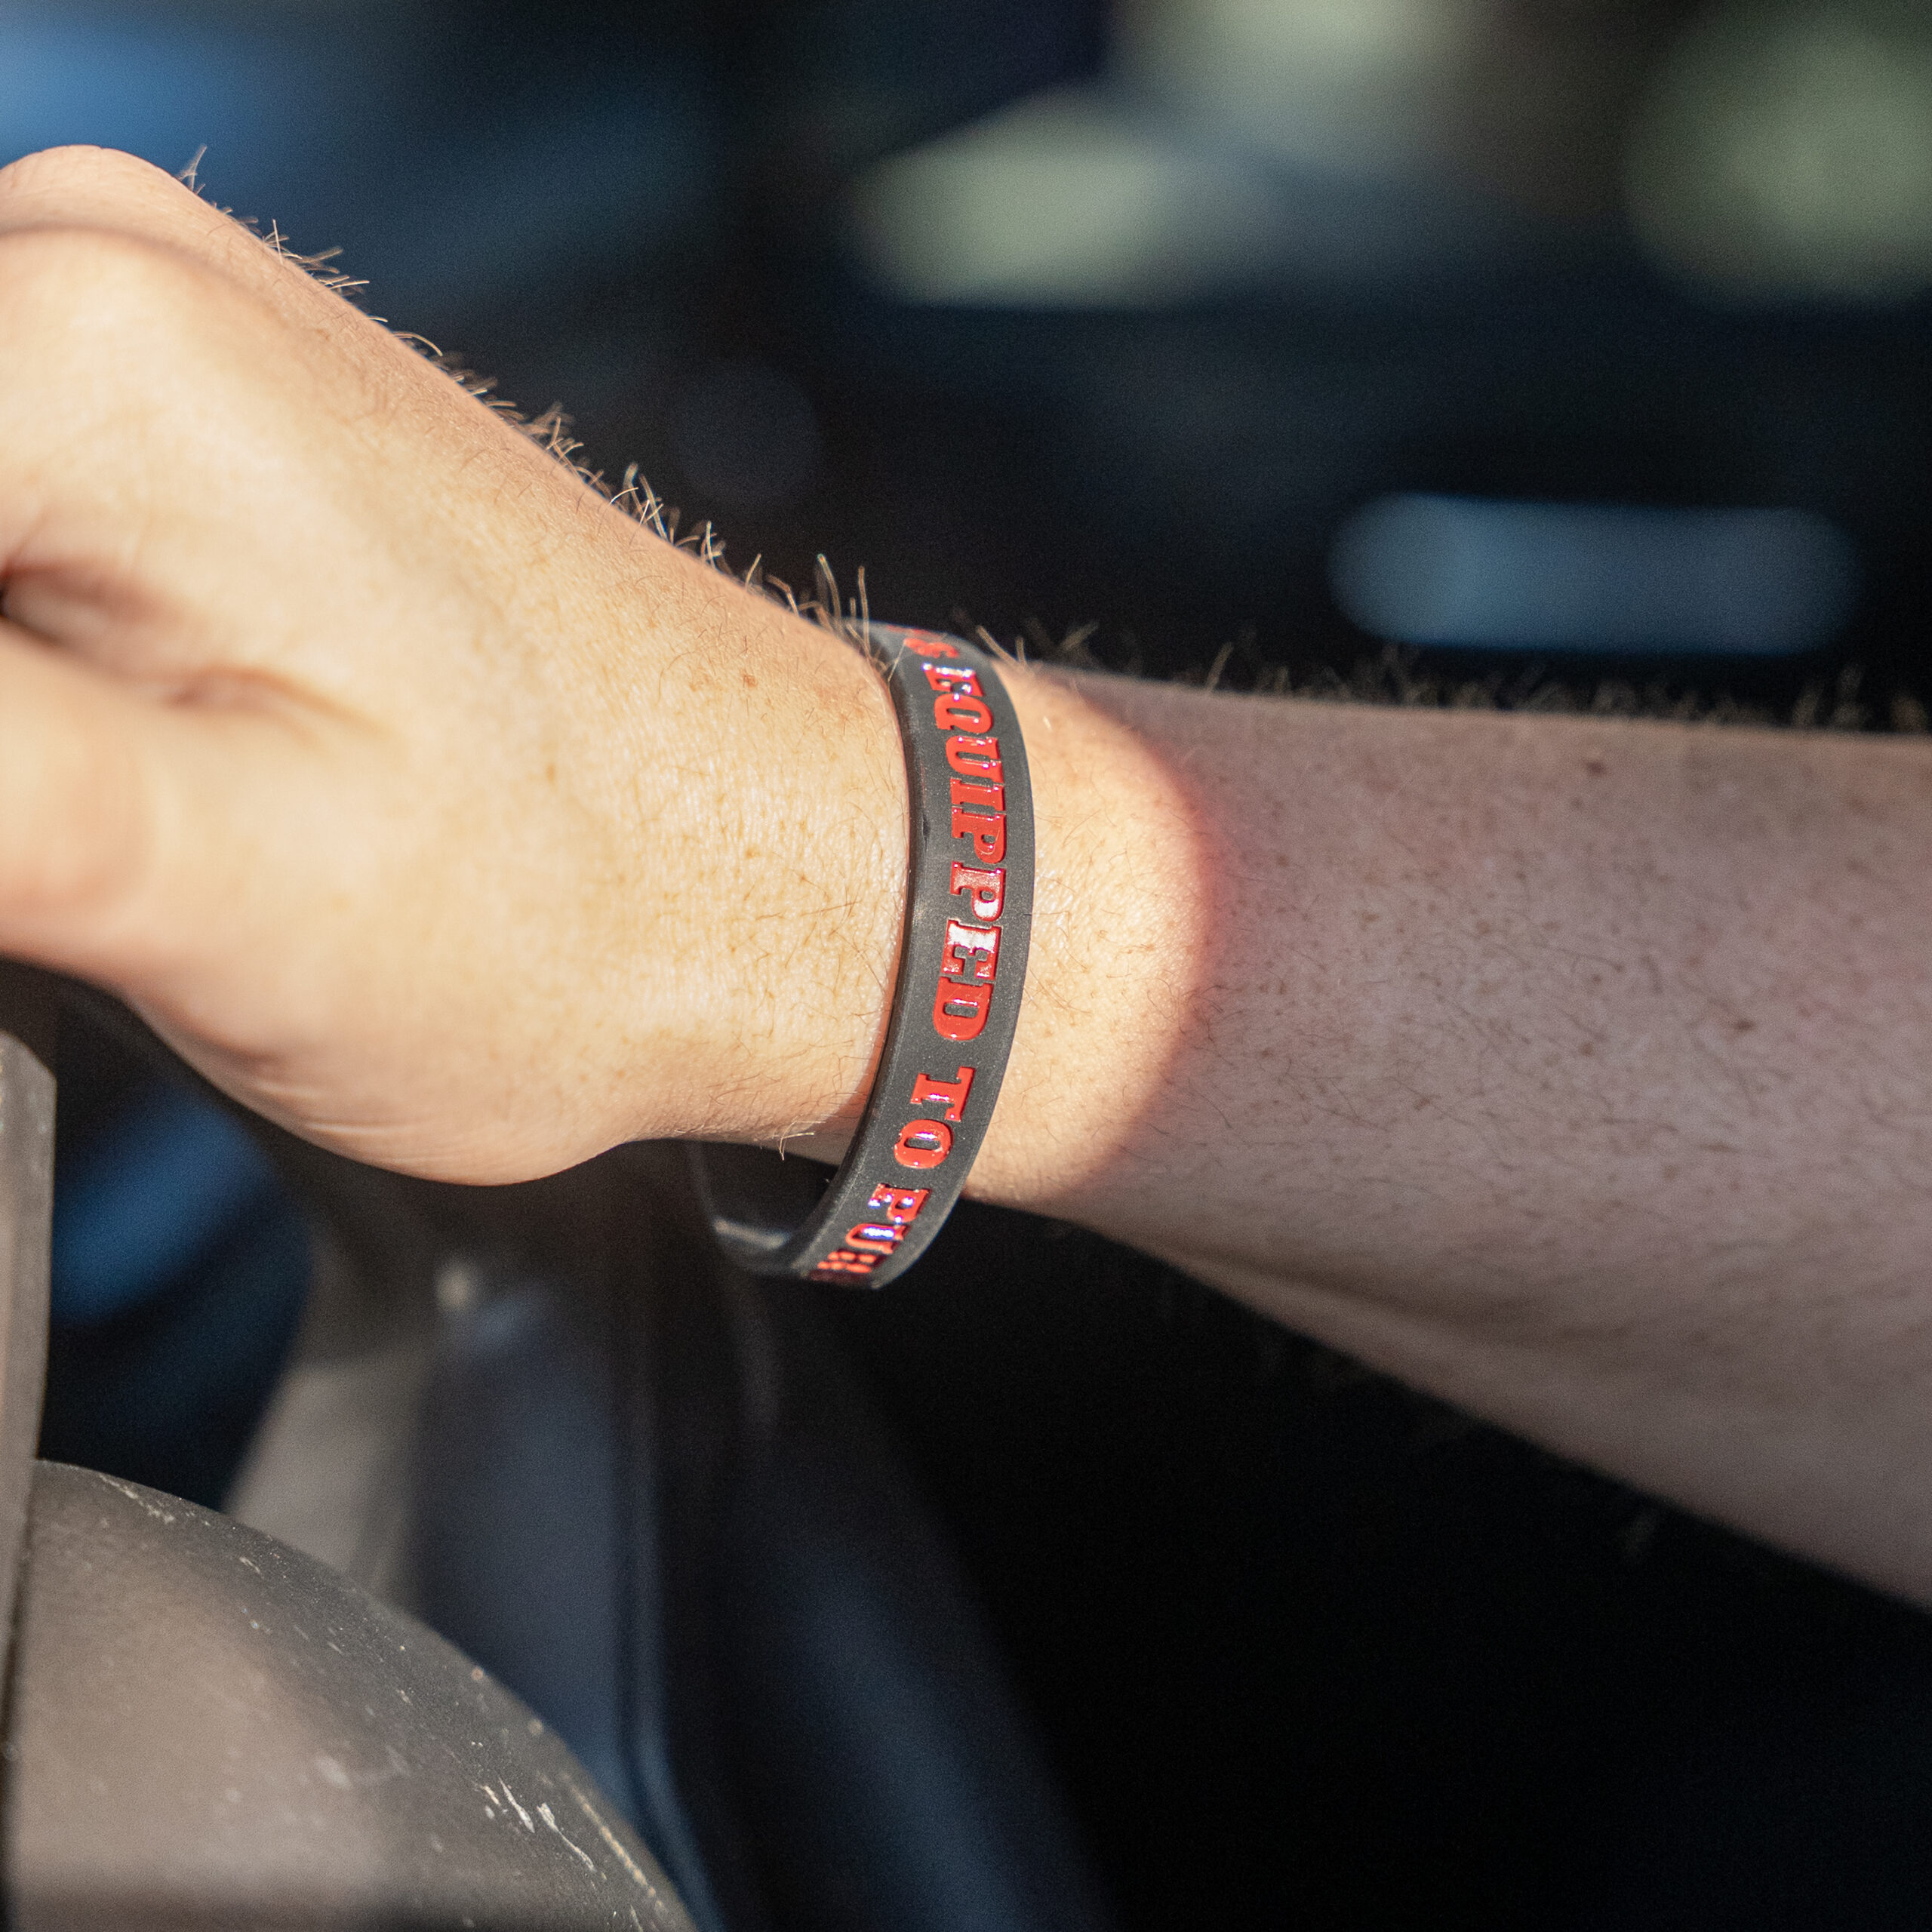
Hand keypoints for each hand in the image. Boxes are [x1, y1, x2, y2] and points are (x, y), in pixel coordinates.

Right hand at [0, 146, 913, 1180]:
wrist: (783, 871)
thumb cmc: (585, 901)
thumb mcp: (197, 881)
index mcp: (81, 352)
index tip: (29, 816)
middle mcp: (110, 273)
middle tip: (63, 841)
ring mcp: (163, 329)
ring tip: (91, 808)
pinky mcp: (204, 419)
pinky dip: (5, 624)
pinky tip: (90, 741)